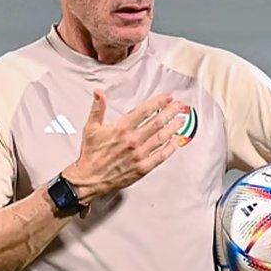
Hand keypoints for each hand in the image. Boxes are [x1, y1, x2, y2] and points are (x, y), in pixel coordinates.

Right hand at [65, 92, 184, 205]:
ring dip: (174, 127)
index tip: (167, 97)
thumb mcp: (91, 127)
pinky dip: (171, 148)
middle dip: (171, 112)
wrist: (89, 178)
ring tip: (181, 120)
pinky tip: (176, 141)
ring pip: (162, 137)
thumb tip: (98, 93)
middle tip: (179, 106)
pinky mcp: (142, 168)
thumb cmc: (91, 154)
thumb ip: (97, 108)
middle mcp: (133, 140)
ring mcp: (139, 154)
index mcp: (121, 128)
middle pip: (157, 122)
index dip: (159, 102)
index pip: (145, 111)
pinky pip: (161, 156)